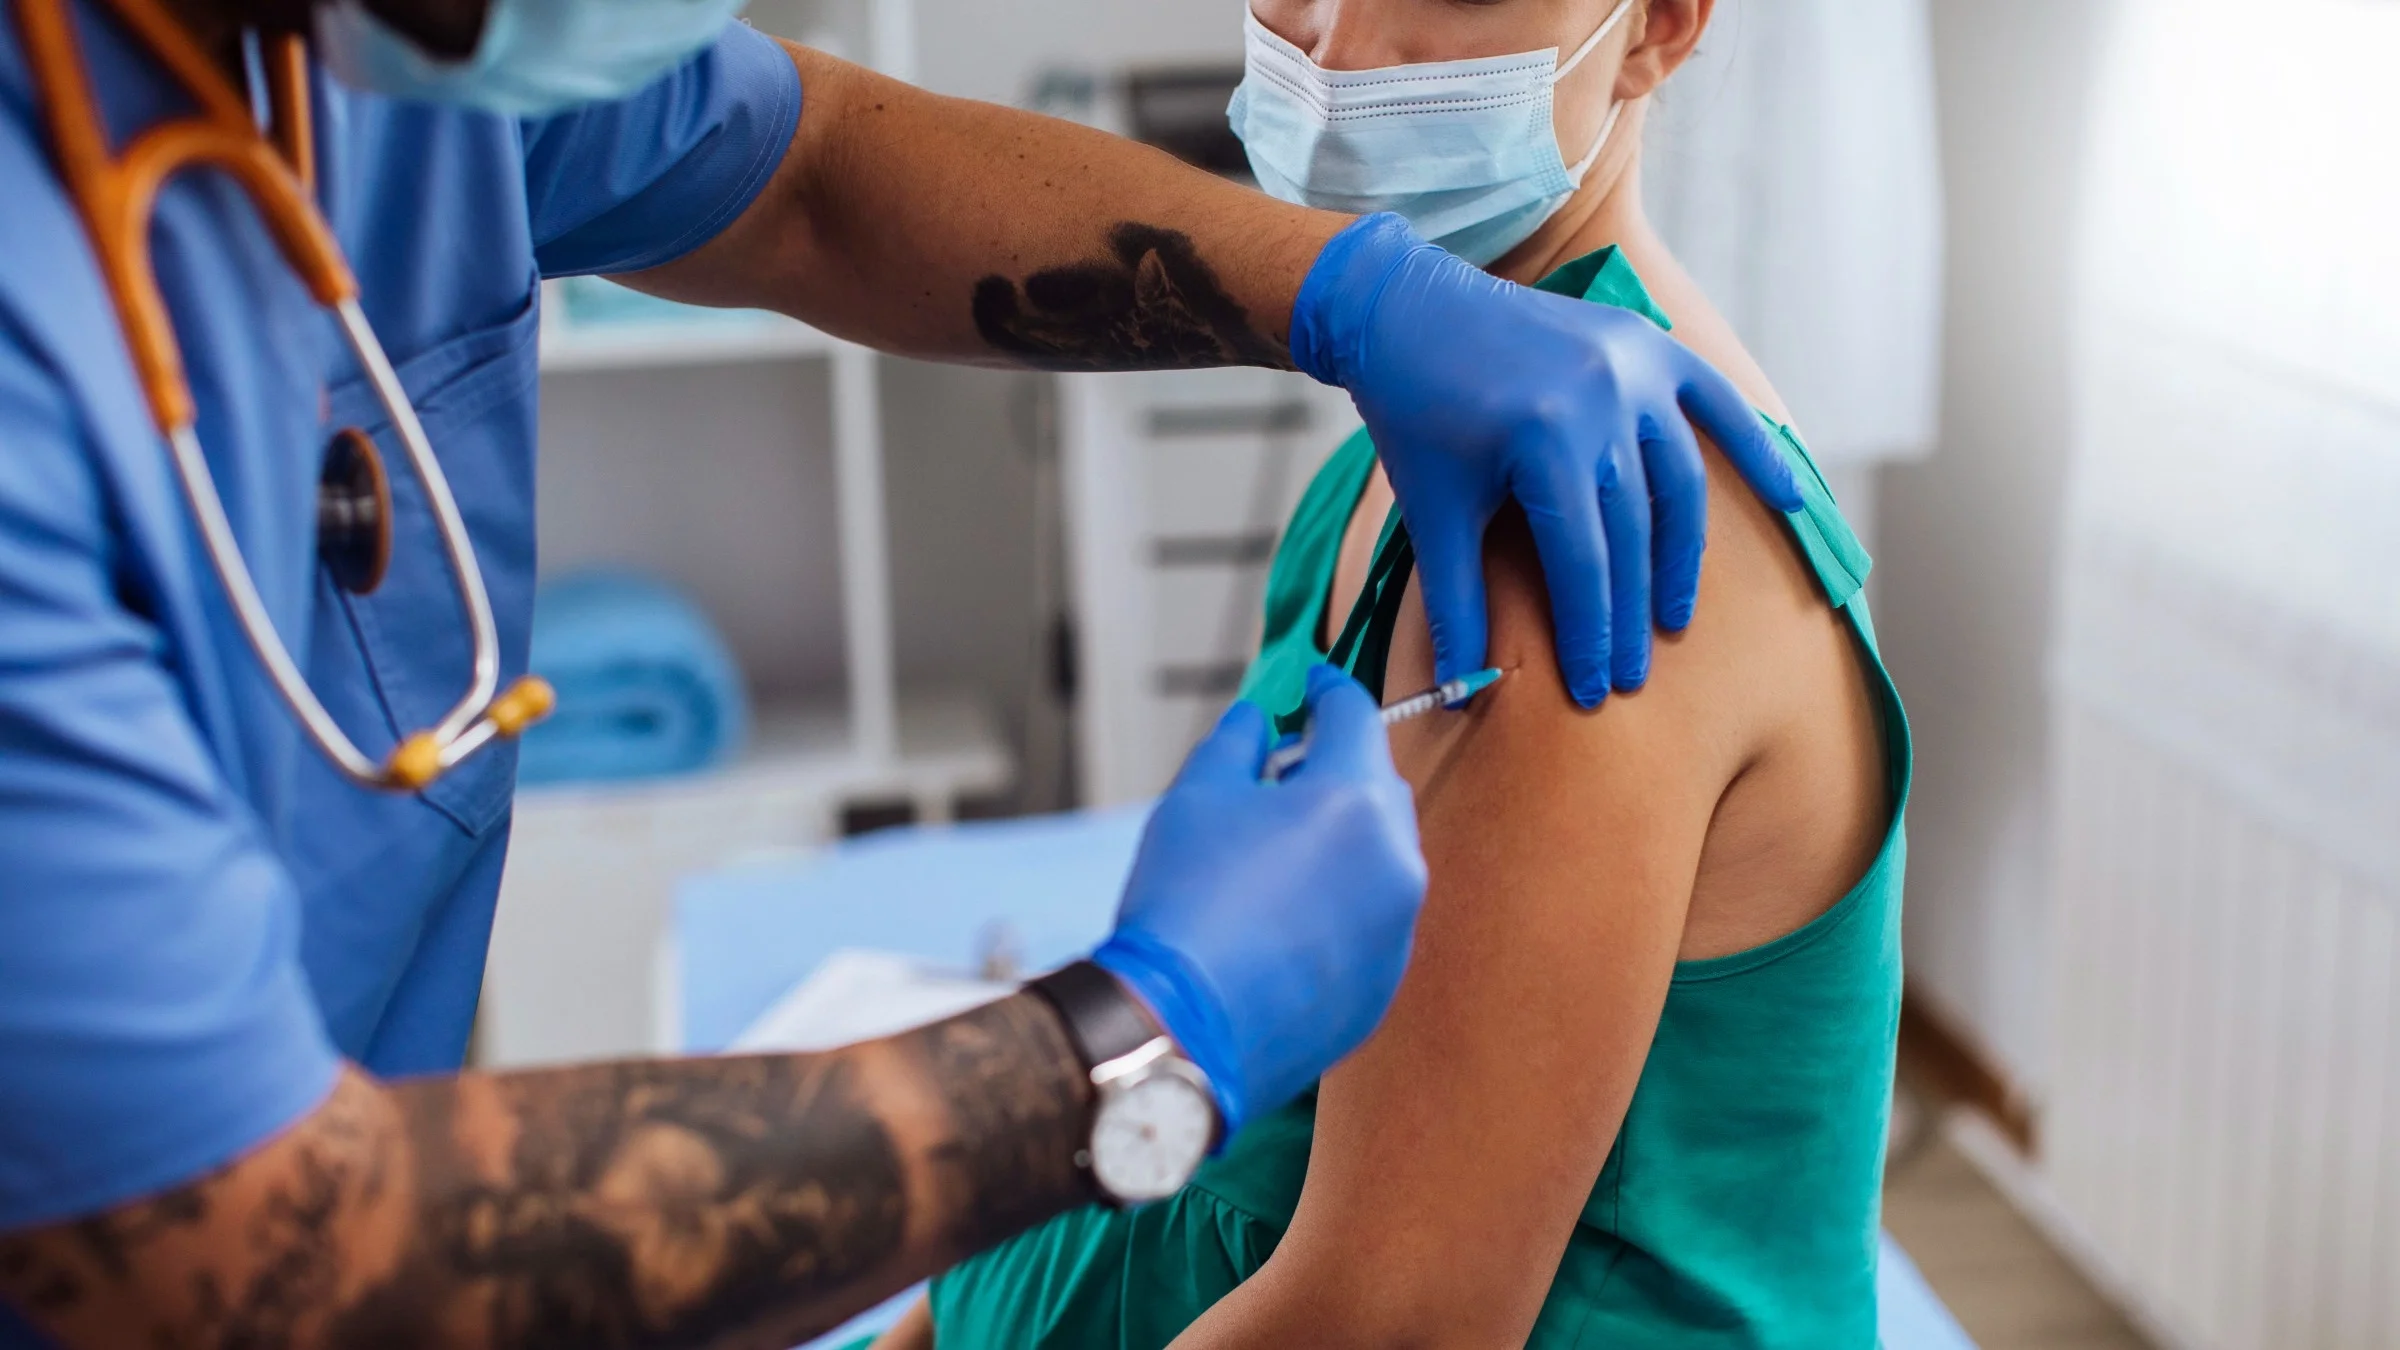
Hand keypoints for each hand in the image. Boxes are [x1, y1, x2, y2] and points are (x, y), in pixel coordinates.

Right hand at [1093, 667, 1425, 1134]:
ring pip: (1383, 856)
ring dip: (1343, 839)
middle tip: (1284, 772)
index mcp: (1354, 801)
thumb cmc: (1185, 907)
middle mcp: (1396, 861)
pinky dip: (1343, 902)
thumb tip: (1256, 719)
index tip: (1313, 684)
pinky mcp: (1386, 983)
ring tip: (1277, 851)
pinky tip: (1284, 916)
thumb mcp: (1197, 798)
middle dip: (1337, 768)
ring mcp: (1399, 928)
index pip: (1357, 717)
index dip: (1330, 691)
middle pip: (1379, 785)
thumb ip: (1237, 744)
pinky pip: (1375, 919)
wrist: (1181, 1028)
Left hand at [1289, 213, 1804, 705]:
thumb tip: (1457, 692)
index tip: (1592, 691)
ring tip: (1672, 620)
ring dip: (1680, 558)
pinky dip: (1755, 449)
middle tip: (1629, 676)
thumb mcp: (1430, 509)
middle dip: (1630, 614)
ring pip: (1678, 484)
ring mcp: (1633, 367)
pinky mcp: (1647, 346)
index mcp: (1544, 437)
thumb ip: (1455, 602)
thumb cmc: (1413, 413)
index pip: (1583, 563)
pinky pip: (1715, 403)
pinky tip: (1790, 498)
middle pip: (1632, 533)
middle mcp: (1601, 398)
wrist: (1408, 307)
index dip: (1590, 634)